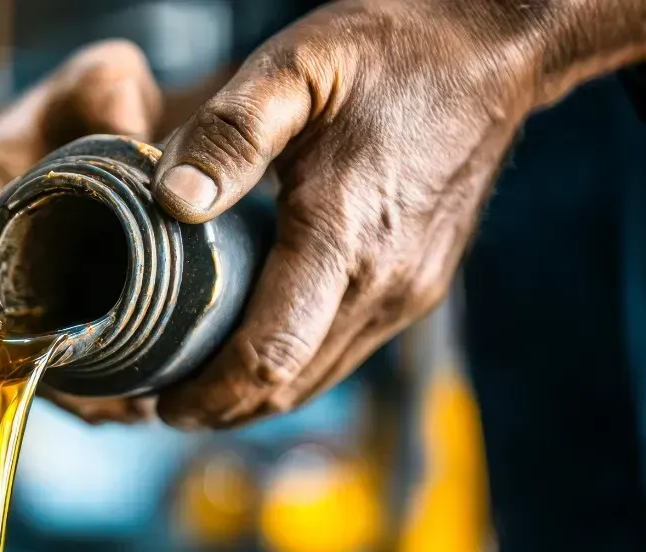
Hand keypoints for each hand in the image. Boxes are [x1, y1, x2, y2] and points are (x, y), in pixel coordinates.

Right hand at [0, 39, 162, 423]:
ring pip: (6, 353)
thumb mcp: (103, 79)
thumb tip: (129, 131)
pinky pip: (29, 353)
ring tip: (126, 416)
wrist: (99, 114)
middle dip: (37, 379)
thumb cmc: (95, 95)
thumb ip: (108, 93)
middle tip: (108, 410)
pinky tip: (120, 408)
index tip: (53, 364)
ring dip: (58, 394)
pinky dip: (69, 386)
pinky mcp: (23, 300)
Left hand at [150, 0, 645, 428]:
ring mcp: (408, 292)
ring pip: (319, 378)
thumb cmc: (387, 52)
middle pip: (290, 385)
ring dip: (254, 397)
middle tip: (154, 402)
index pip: (270, 358)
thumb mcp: (294, 69)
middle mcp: (386, 284)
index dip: (208, 395)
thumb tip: (171, 202)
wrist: (491, 49)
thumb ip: (229, 136)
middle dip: (220, 407)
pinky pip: (343, 351)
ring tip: (191, 387)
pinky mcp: (418, 287)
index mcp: (345, 237)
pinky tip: (249, 351)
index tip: (156, 403)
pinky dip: (292, 367)